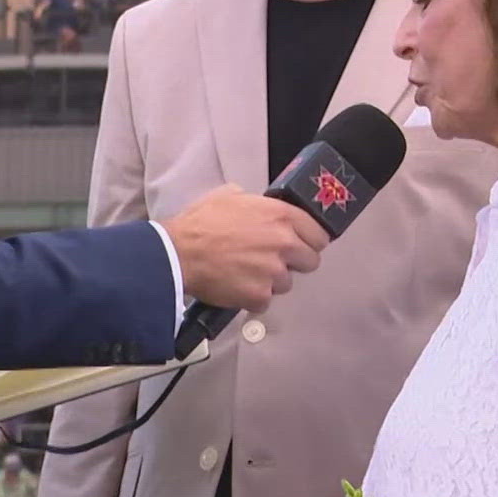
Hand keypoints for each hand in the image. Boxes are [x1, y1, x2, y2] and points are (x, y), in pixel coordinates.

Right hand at [163, 185, 328, 311]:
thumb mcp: (230, 195)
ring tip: (247, 273)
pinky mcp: (260, 296)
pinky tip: (237, 286)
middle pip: (311, 261)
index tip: (300, 245)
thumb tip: (260, 205)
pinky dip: (253, 298)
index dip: (309, 241)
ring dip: (271, 281)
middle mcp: (284, 243)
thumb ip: (255, 201)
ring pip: (287, 283)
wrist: (178, 253)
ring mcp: (274, 272)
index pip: (319, 234)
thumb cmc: (201, 222)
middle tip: (272, 261)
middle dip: (294, 263)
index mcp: (281, 215)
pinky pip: (265, 301)